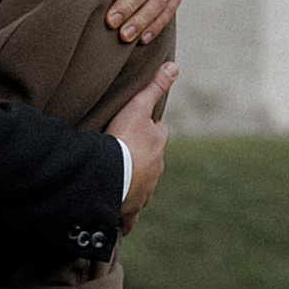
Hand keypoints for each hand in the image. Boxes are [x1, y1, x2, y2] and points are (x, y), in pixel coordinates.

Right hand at [108, 63, 177, 225]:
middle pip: (150, 160)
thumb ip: (154, 87)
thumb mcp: (137, 108)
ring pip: (142, 187)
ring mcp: (144, 191)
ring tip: (119, 182)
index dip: (149, 128)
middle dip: (141, 158)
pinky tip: (119, 223)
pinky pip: (129, 216)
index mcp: (158, 145)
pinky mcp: (130, 208)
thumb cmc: (124, 140)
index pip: (158, 132)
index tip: (137, 127)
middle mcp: (155, 170)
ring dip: (133, 184)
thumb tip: (174, 66)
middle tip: (124, 154)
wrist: (113, 176)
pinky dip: (125, 218)